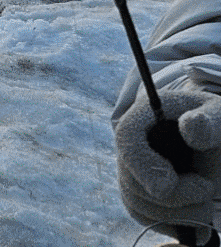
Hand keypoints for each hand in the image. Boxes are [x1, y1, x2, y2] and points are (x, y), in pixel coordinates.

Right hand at [115, 90, 220, 242]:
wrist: (209, 137)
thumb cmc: (212, 122)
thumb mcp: (218, 117)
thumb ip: (207, 124)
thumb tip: (192, 123)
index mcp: (143, 117)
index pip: (127, 140)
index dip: (142, 166)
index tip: (167, 187)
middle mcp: (129, 145)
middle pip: (132, 181)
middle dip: (172, 196)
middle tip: (207, 189)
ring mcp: (130, 170)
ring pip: (137, 204)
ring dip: (177, 213)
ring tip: (206, 200)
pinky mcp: (138, 192)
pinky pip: (145, 216)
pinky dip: (172, 223)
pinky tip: (197, 214)